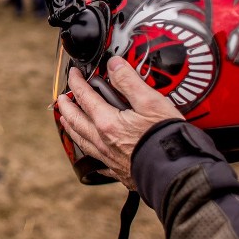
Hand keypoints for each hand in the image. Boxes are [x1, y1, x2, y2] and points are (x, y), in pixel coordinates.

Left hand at [56, 56, 182, 188]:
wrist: (176, 173)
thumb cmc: (165, 137)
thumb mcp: (151, 102)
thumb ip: (130, 81)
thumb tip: (114, 65)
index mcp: (107, 122)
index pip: (84, 97)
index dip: (77, 82)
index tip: (74, 73)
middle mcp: (103, 141)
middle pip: (76, 121)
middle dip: (66, 107)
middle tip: (61, 98)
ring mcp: (109, 158)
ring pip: (82, 141)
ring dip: (72, 127)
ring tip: (66, 121)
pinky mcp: (119, 171)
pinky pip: (97, 161)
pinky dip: (89, 152)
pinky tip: (92, 152)